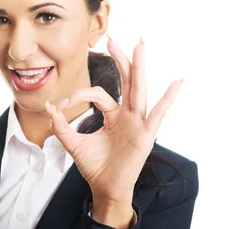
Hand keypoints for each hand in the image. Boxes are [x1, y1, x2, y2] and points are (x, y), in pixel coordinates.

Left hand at [46, 37, 182, 207]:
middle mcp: (128, 115)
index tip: (61, 105)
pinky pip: (158, 114)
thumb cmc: (95, 167)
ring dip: (139, 68)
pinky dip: (168, 99)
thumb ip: (62, 125)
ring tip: (140, 45)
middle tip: (113, 39)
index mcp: (113, 115)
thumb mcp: (74, 143)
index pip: (98, 94)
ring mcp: (138, 123)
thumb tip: (50, 106)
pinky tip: (178, 82)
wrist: (105, 189)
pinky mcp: (145, 135)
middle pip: (126, 82)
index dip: (79, 95)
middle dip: (121, 59)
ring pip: (139, 90)